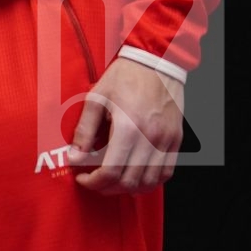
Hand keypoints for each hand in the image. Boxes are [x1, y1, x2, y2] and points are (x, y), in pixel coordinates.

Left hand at [69, 57, 184, 194]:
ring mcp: (166, 141)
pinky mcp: (176, 141)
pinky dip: (150, 181)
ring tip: (112, 181)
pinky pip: (166, 173)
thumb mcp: (96, 98)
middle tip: (93, 181)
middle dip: (107, 188)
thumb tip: (74, 156)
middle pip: (130, 182)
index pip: (111, 171)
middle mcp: (151, 138)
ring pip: (149, 182)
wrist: (156, 63)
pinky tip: (134, 176)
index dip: (94, 182)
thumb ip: (85, 130)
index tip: (82, 178)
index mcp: (128, 127)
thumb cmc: (124, 77)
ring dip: (128, 188)